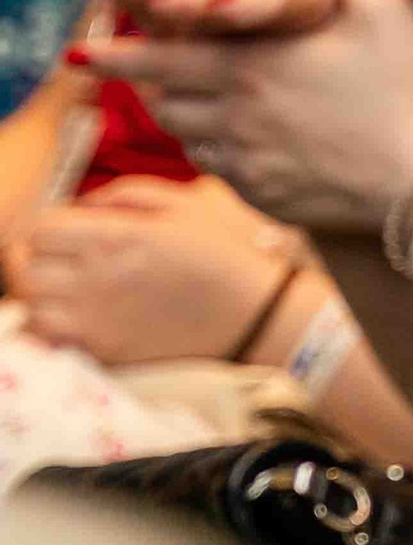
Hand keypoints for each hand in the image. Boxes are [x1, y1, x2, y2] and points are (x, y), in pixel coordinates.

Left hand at [2, 176, 298, 363]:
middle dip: (33, 258)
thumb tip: (82, 205)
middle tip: (57, 258)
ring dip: (38, 294)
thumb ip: (124, 193)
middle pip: (24, 268)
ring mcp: (98, 321)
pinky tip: (71, 316)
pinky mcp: (106, 351)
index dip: (45, 227)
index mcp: (115, 237)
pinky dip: (48, 328)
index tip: (63, 232)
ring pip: (30, 307)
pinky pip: (49, 340)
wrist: (256, 313)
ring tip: (63, 288)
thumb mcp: (184, 200)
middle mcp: (97, 280)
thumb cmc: (224, 253)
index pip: (39, 229)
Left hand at [73, 0, 412, 238]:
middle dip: (124, 80)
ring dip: (168, 112)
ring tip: (162, 94)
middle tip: (92, 66)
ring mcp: (247, 159)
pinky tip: (221, 135)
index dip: (114, 54)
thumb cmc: (410, 89)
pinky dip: (207, 148)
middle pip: (158, 99)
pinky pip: (216, 168)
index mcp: (255, 64)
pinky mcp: (262, 193)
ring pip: (183, 135)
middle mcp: (238, 114)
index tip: (76, 49)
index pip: (161, 57)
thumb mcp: (387, 8)